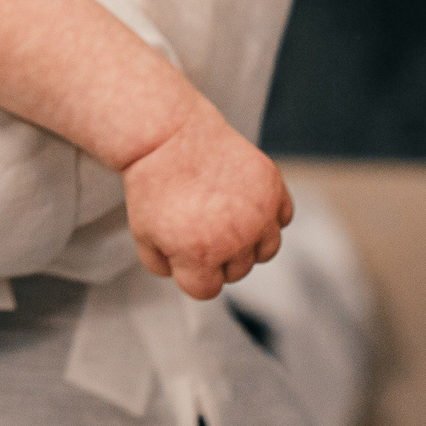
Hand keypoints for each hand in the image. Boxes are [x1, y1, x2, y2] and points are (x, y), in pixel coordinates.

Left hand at [119, 106, 291, 300]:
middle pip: (237, 272)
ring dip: (248, 242)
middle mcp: (236, 238)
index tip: (182, 250)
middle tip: (199, 226)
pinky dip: (268, 215)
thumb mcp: (143, 233)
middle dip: (218, 257)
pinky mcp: (273, 187)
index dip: (191, 273)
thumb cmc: (153, 184)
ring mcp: (259, 212)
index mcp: (201, 255)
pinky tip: (245, 203)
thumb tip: (187, 276)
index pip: (206, 290)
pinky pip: (282, 218)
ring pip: (266, 250)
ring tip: (224, 218)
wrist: (167, 135)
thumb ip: (164, 266)